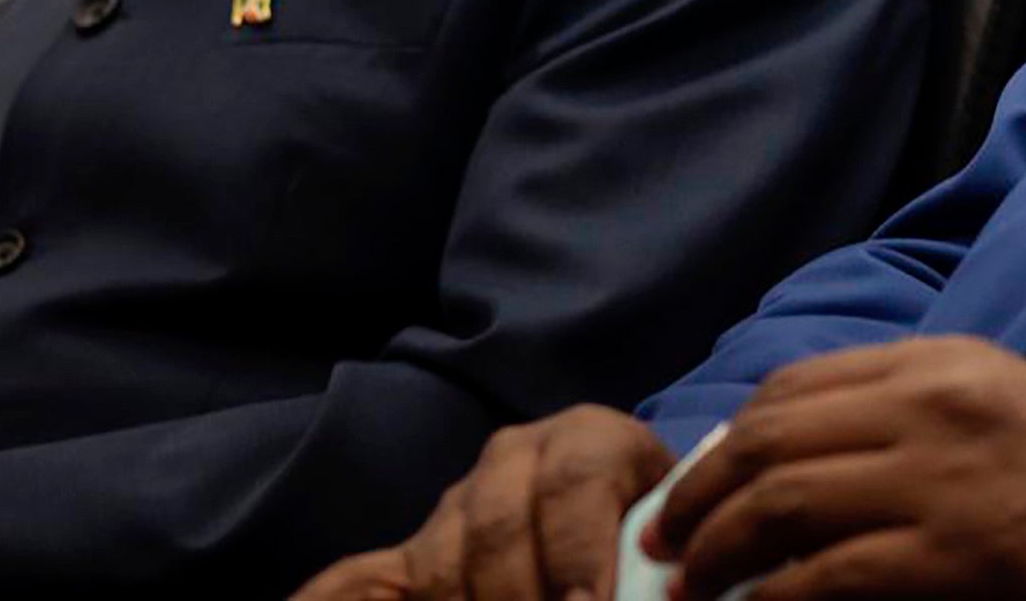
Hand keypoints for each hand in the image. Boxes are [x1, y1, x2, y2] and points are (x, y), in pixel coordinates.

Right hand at [290, 404, 674, 600]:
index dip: (579, 553)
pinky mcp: (411, 549)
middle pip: (499, 527)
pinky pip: (358, 579)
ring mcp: (458, 501)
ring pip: (440, 562)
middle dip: (518, 596)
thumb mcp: (667, 532)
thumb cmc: (657, 538)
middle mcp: (519, 457)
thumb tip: (666, 585)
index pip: (575, 483)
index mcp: (593, 440)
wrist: (626, 523)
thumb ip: (659, 560)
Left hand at [649, 337, 1025, 599]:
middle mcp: (931, 404)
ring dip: (715, 548)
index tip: (700, 481)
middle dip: (700, 492)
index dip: (730, 436)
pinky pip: (824, 573)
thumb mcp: (1003, 403)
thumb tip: (811, 447)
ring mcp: (939, 477)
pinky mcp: (950, 552)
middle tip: (667, 537)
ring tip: (689, 583)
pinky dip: (769, 596)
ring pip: (780, 501)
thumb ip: (918, 408)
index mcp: (943, 362)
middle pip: (770, 437)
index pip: (797, 384)